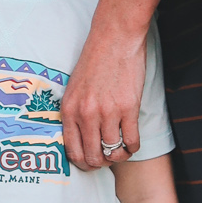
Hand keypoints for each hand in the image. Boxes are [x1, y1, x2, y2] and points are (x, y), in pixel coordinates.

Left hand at [60, 14, 147, 170]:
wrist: (114, 38)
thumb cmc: (94, 61)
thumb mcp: (74, 88)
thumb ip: (74, 113)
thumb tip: (79, 141)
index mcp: (69, 109)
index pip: (72, 151)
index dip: (83, 164)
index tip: (90, 164)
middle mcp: (86, 114)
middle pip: (93, 156)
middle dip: (100, 164)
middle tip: (106, 159)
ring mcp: (107, 112)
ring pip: (113, 152)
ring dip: (118, 156)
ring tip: (120, 150)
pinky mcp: (128, 108)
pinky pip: (131, 141)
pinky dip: (132, 148)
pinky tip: (131, 143)